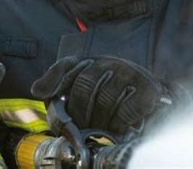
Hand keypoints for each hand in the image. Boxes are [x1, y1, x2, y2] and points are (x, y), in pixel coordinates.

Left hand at [31, 56, 170, 133]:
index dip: (55, 81)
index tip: (46, 97)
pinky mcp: (148, 89)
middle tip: (79, 127)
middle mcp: (110, 62)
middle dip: (78, 112)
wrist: (155, 96)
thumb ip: (59, 85)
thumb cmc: (113, 95)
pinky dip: (119, 123)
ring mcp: (129, 73)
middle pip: (85, 84)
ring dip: (99, 121)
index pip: (67, 65)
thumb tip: (37, 89)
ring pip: (105, 98)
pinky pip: (127, 108)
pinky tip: (118, 127)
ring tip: (98, 130)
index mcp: (91, 61)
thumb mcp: (84, 88)